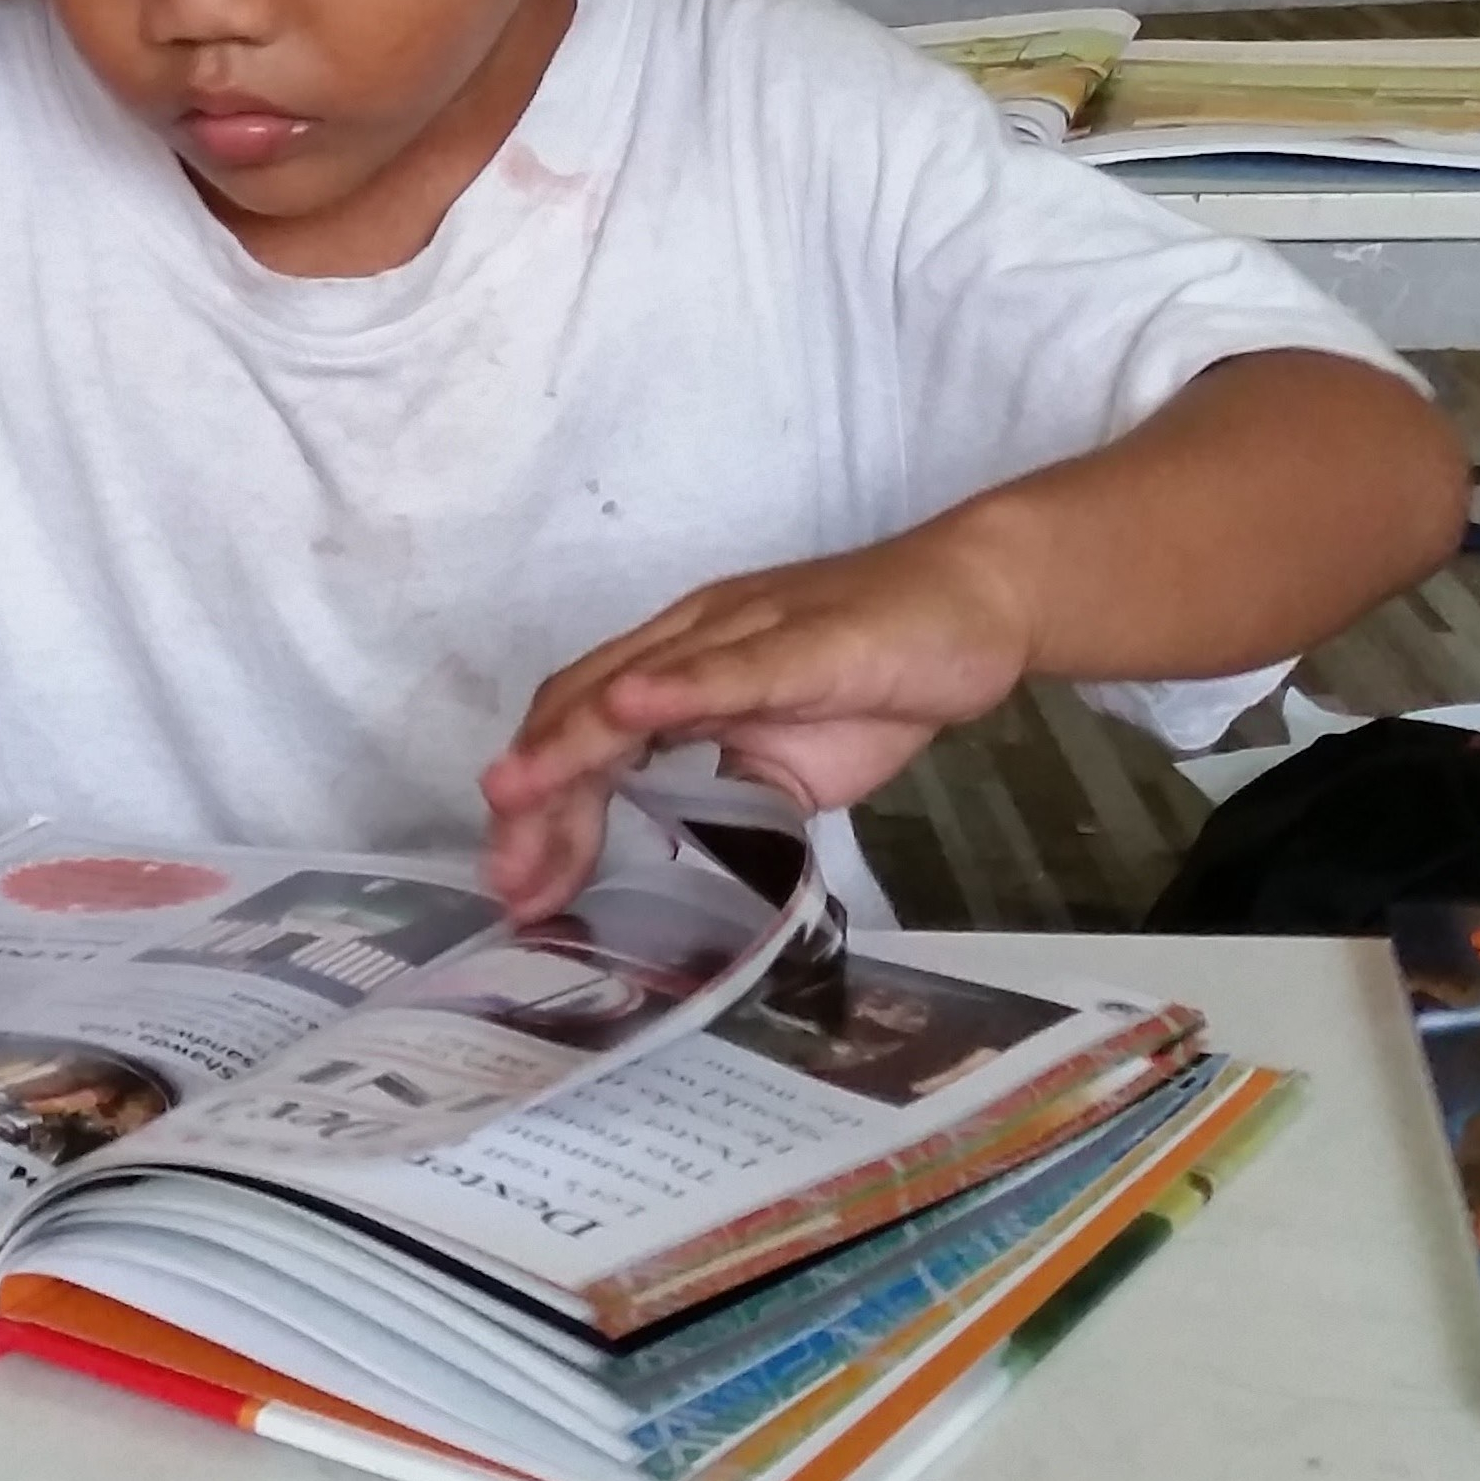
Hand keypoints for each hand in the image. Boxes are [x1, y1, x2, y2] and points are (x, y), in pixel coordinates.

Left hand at [480, 513, 1044, 913]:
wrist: (975, 600)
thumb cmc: (878, 673)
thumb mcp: (786, 759)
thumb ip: (724, 792)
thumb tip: (671, 851)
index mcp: (679, 668)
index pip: (582, 727)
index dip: (540, 797)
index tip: (515, 879)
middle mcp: (691, 638)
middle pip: (583, 706)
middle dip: (534, 791)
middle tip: (504, 873)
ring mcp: (744, 632)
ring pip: (635, 683)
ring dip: (570, 743)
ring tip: (518, 795)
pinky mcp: (807, 638)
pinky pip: (730, 664)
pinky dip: (674, 688)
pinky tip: (628, 712)